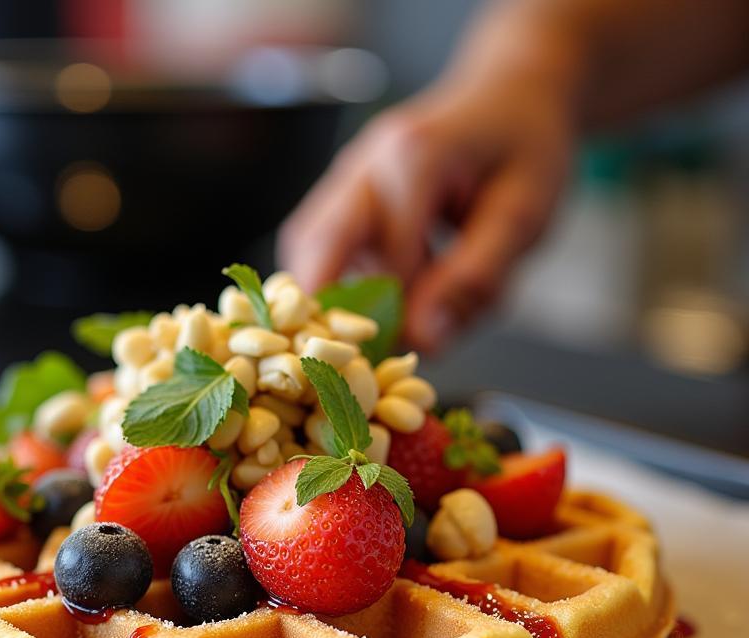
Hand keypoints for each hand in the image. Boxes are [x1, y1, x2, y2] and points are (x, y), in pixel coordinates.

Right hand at [279, 72, 574, 350]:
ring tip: (388, 316)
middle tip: (374, 349)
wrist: (513, 92)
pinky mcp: (340, 193)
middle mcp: (364, 164)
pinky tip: (388, 291)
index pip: (388, 259)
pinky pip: (320, 247)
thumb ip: (474, 279)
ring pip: (308, 250)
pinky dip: (344, 280)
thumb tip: (425, 340)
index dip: (404, 312)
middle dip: (337, 311)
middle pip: (316, 249)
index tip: (429, 340)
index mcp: (413, 157)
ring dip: (337, 295)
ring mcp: (345, 176)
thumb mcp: (523, 216)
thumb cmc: (526, 148)